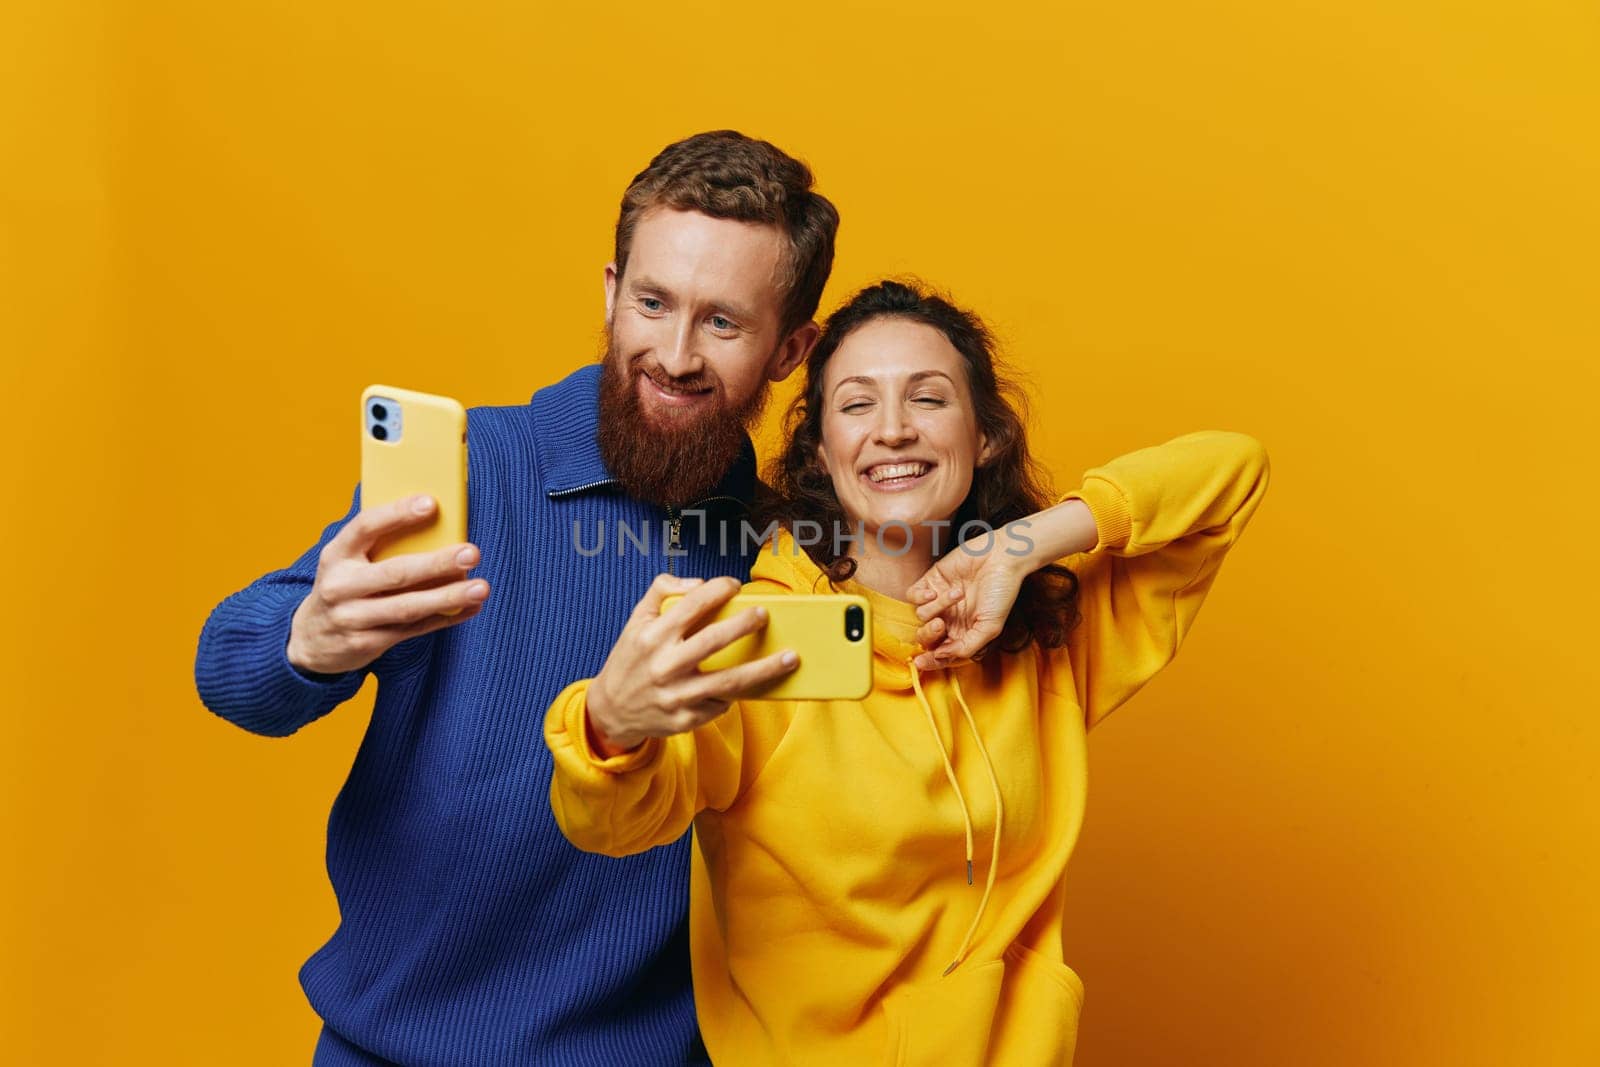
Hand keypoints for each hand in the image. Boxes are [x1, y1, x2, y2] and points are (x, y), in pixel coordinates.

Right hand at [287, 495, 489, 674]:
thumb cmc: (344, 586)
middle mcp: (341, 586)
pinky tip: (470, 606)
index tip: (431, 503)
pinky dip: (446, 617)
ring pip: (408, 607)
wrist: (310, 639)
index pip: (365, 527)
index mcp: (336, 555)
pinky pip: (414, 629)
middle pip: (395, 573)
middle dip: (437, 563)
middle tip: (472, 552)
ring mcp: (352, 618)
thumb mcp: (347, 561)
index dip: (397, 513)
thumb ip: (380, 545)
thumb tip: (437, 524)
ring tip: (481, 586)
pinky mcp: (367, 643)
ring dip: (449, 596)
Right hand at [586, 575, 798, 755]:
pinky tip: (753, 683)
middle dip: (746, 625)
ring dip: (765, 669)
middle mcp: (665, 666)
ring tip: (790, 658)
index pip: (691, 604)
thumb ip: (662, 590)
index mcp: (652, 637)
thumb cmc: (631, 658)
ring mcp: (677, 696)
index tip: (735, 585)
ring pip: (730, 681)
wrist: (610, 711)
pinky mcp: (686, 720)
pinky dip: (737, 692)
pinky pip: (721, 704)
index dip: (718, 589)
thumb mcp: (636, 619)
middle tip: (765, 615)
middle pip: (715, 641)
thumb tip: (699, 582)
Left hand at [907, 536, 1028, 670]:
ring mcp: (939, 600)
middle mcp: (949, 619)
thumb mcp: (990, 627)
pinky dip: (921, 596)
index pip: (940, 653)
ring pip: (921, 615)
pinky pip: (913, 596)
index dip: (929, 660)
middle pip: (925, 637)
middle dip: (928, 634)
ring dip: (938, 606)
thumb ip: (966, 647)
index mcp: (962, 633)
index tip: (921, 662)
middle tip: (940, 624)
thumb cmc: (1001, 593)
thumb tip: (939, 656)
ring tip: (959, 594)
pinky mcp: (932, 581)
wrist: (1001, 558)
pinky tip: (936, 591)